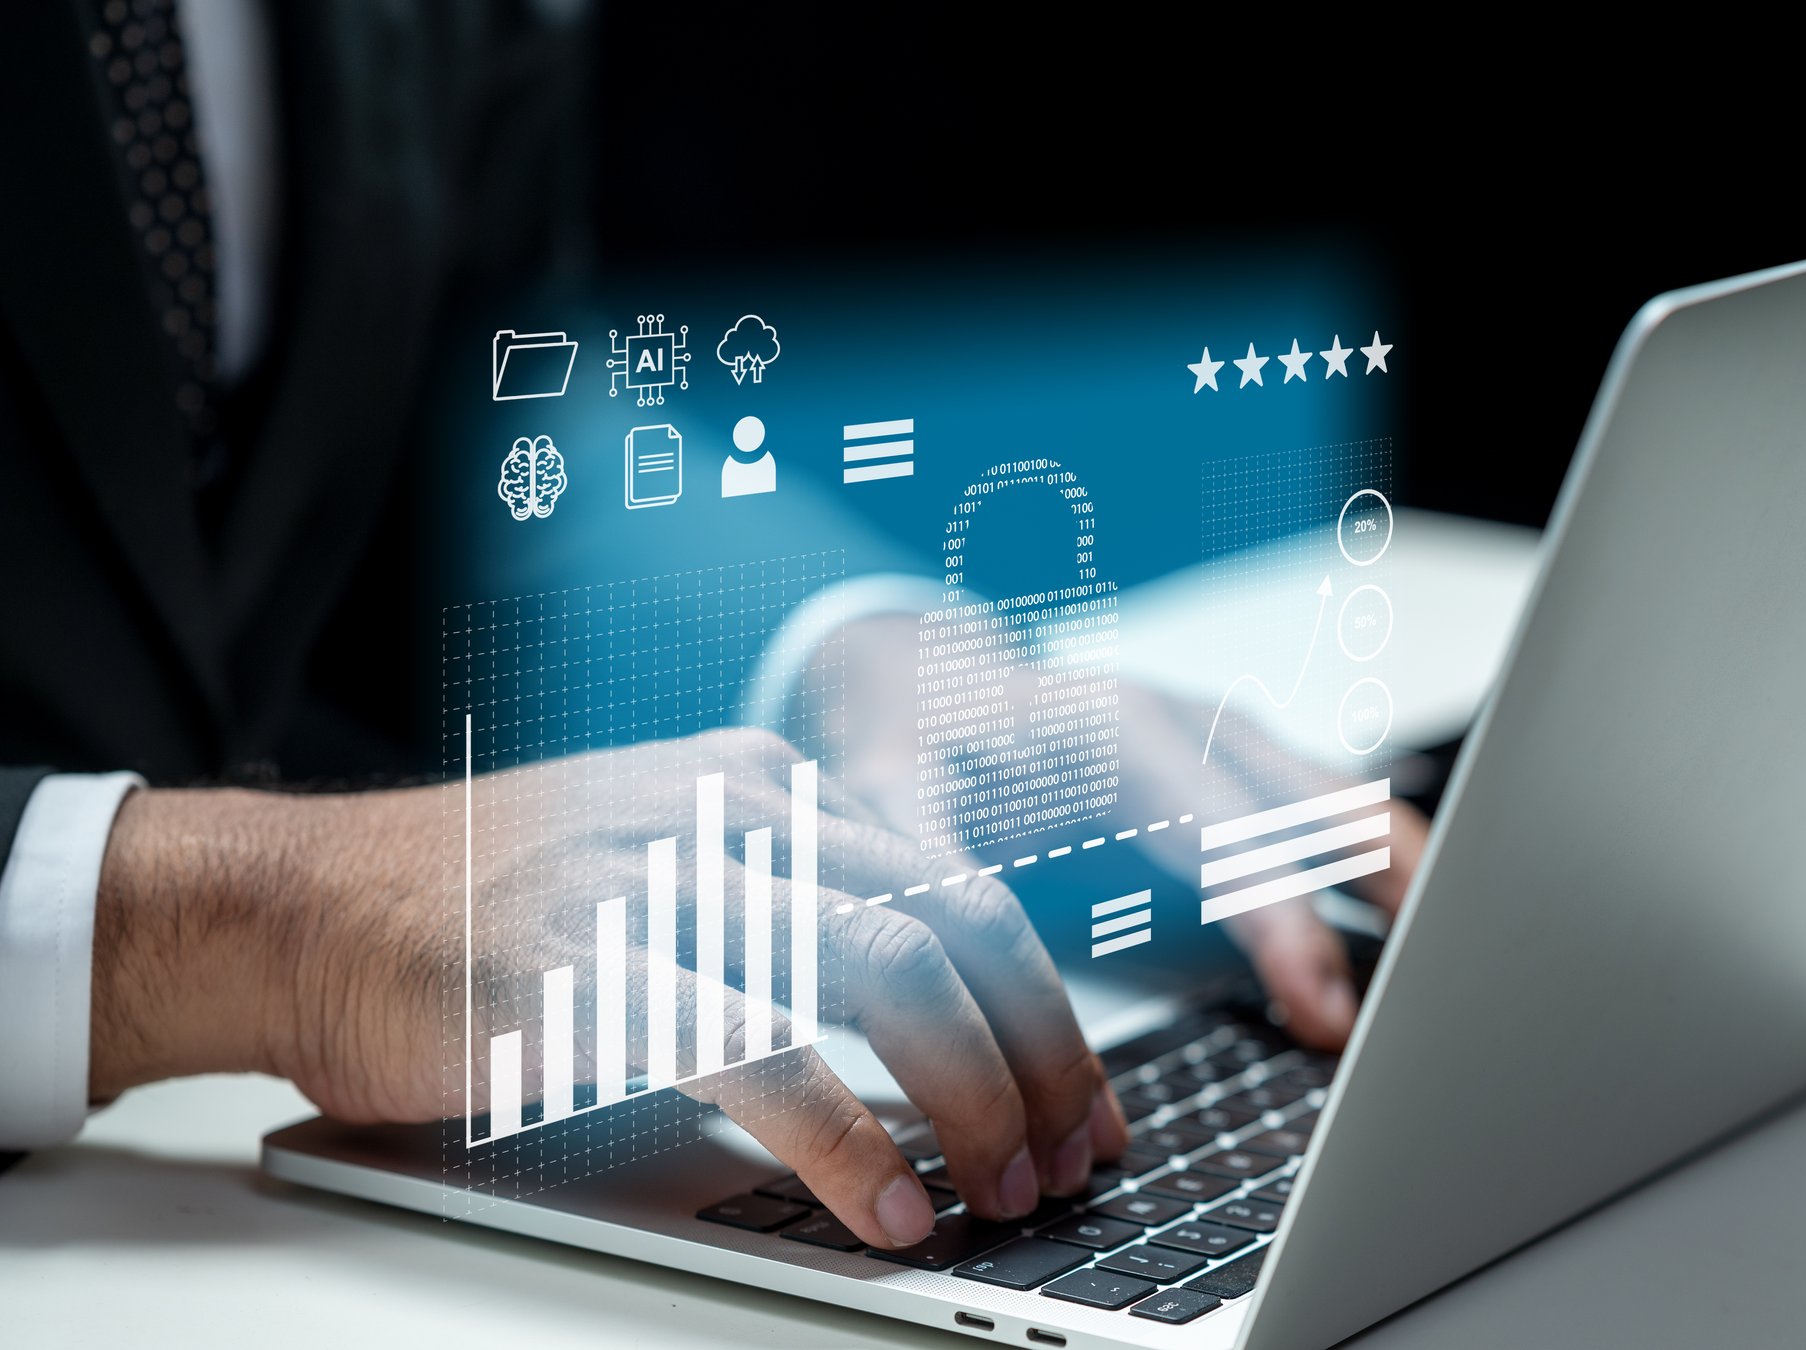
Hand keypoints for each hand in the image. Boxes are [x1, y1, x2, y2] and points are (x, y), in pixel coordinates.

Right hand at [90, 728, 1128, 1247]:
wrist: (295, 909)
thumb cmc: (479, 915)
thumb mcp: (662, 869)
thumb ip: (787, 910)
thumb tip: (931, 1027)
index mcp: (764, 788)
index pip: (958, 885)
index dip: (1046, 1003)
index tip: (1085, 1097)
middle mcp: (732, 814)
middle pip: (955, 922)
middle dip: (1040, 1052)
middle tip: (1074, 1154)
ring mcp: (663, 880)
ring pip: (889, 971)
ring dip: (973, 1095)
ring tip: (1005, 1188)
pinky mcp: (591, 967)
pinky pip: (763, 1050)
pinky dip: (848, 1140)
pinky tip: (890, 1206)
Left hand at [825, 614, 1429, 1048]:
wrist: (915, 673)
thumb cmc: (912, 742)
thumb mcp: (889, 800)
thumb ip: (932, 876)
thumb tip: (967, 983)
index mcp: (1107, 731)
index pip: (1224, 833)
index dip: (1282, 926)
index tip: (1326, 1014)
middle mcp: (1186, 724)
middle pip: (1318, 803)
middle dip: (1387, 897)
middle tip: (1428, 1007)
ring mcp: (1222, 740)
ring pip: (1343, 798)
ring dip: (1404, 878)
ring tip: (1458, 966)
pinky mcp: (1236, 768)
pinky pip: (1333, 808)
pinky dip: (1383, 867)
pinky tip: (1419, 931)